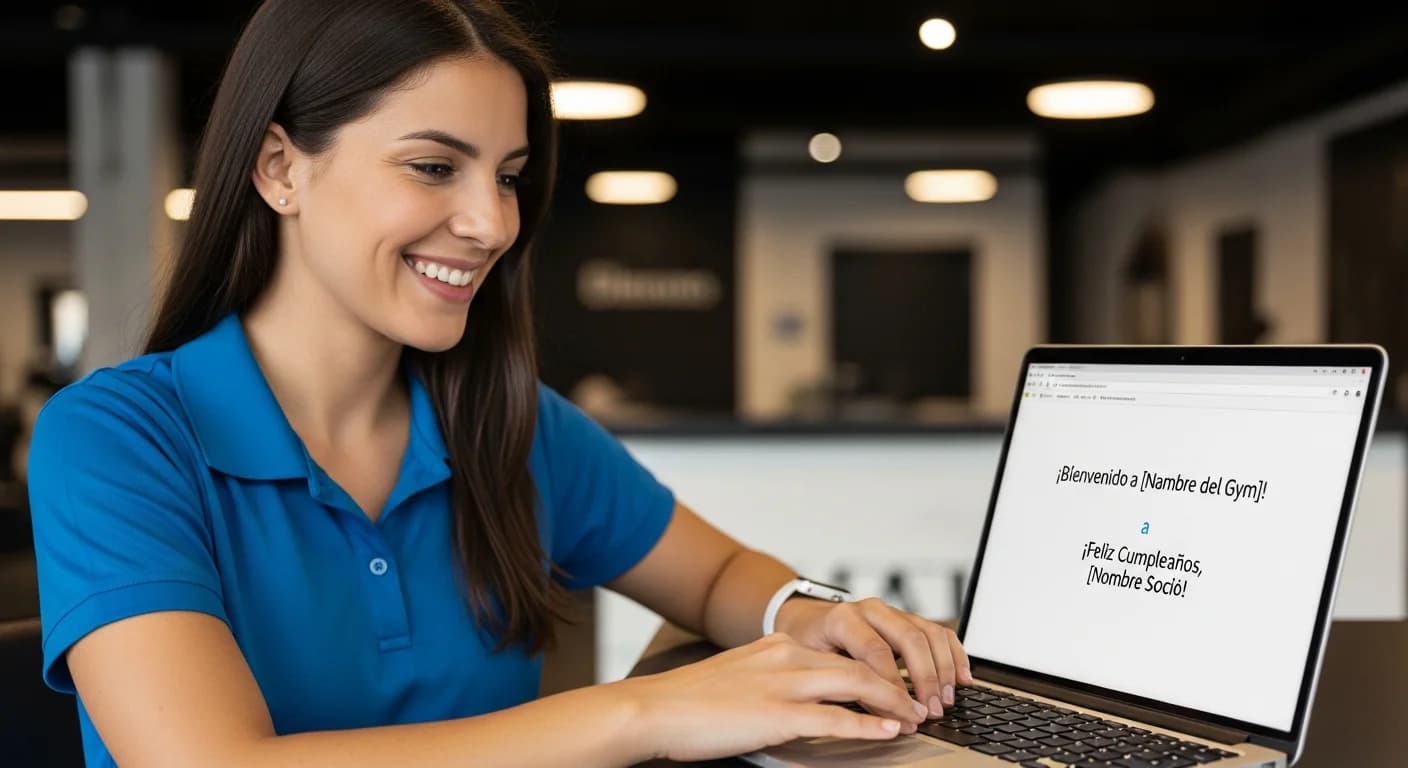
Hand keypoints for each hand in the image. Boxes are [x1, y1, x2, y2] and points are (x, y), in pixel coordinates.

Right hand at [615, 632, 930, 761]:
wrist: (653, 709)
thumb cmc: (689, 702)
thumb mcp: (740, 676)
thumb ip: (773, 679)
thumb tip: (804, 699)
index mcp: (778, 646)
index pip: (843, 654)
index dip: (878, 671)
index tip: (897, 687)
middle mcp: (786, 658)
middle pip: (860, 665)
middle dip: (896, 686)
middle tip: (919, 705)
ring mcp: (782, 685)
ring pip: (855, 685)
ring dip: (892, 703)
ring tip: (914, 719)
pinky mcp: (775, 715)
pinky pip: (833, 718)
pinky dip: (867, 725)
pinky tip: (887, 731)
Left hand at [775, 596, 971, 719]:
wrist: (805, 618)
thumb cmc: (809, 644)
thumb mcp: (814, 664)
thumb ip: (844, 685)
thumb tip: (882, 717)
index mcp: (843, 618)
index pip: (875, 652)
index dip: (892, 687)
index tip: (904, 715)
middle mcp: (870, 610)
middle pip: (909, 639)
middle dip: (925, 678)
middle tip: (931, 710)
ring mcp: (891, 612)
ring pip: (928, 633)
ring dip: (943, 669)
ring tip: (946, 700)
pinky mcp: (907, 618)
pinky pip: (938, 632)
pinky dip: (954, 655)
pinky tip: (962, 678)